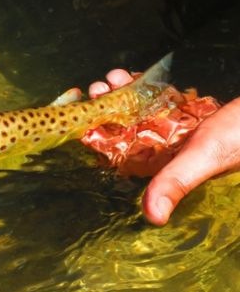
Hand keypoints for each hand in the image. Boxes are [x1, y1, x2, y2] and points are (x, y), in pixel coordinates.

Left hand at [89, 67, 239, 225]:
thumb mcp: (205, 156)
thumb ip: (176, 181)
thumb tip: (152, 217)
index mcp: (164, 165)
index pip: (119, 156)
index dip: (98, 136)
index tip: (85, 116)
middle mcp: (167, 149)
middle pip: (124, 130)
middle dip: (108, 108)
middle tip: (98, 88)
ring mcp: (178, 129)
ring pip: (139, 111)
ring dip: (123, 94)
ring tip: (115, 76)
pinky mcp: (190, 111)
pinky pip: (158, 99)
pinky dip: (144, 87)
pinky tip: (134, 74)